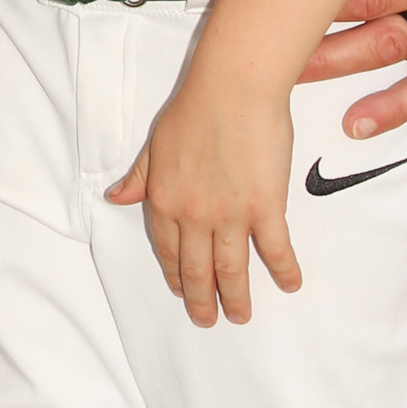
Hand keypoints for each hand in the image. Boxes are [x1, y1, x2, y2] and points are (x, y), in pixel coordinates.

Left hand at [107, 64, 301, 327]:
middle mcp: (194, 215)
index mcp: (165, 199)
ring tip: (240, 316)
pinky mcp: (266, 207)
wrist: (233, 88)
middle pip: (197, 269)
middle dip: (202, 299)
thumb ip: (140, 176)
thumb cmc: (195, 107)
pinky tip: (289, 285)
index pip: (168, 249)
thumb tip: (117, 197)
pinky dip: (283, 271)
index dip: (175, 274)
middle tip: (209, 319)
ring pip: (232, 269)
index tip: (181, 290)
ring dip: (236, 297)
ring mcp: (231, 215)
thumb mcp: (155, 143)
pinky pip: (275, 250)